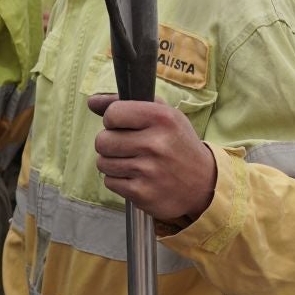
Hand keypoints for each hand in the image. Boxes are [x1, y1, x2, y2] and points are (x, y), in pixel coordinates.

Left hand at [88, 93, 217, 225]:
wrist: (203, 183)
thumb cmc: (178, 144)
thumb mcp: (164, 115)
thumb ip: (126, 104)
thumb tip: (92, 101)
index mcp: (161, 118)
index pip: (113, 113)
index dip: (113, 119)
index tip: (124, 125)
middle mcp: (155, 143)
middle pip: (102, 140)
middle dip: (110, 143)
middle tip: (127, 146)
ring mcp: (148, 170)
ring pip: (102, 162)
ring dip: (113, 163)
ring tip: (133, 162)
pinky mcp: (142, 193)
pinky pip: (110, 182)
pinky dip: (119, 180)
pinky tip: (137, 177)